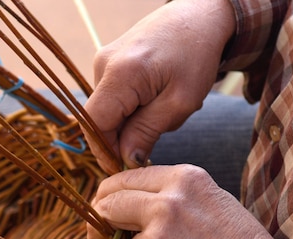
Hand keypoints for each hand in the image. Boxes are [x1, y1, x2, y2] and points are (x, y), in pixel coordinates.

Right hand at [84, 0, 235, 173]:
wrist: (198, 17)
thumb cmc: (196, 56)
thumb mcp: (179, 103)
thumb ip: (147, 132)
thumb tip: (124, 160)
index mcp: (120, 74)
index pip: (94, 124)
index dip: (104, 151)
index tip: (123, 168)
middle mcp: (103, 64)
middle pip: (97, 118)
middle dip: (117, 140)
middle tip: (145, 151)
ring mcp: (103, 60)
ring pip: (105, 109)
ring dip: (125, 124)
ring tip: (157, 118)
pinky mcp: (108, 61)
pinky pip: (111, 97)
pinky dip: (127, 110)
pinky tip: (151, 105)